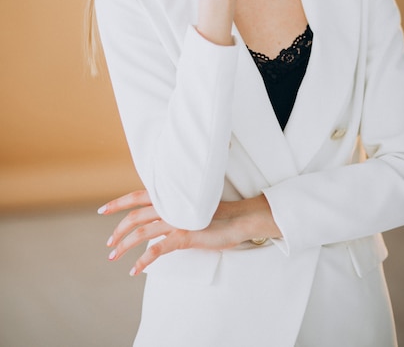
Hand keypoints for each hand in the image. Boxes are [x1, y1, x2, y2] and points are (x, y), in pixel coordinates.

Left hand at [98, 190, 281, 275]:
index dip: (119, 202)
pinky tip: (135, 270)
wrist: (238, 219)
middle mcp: (170, 206)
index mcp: (170, 197)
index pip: (137, 196)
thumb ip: (174, 210)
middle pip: (135, 216)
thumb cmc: (217, 215)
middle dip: (118, 230)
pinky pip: (156, 250)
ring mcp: (175, 221)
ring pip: (141, 233)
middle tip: (109, 243)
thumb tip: (157, 220)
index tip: (103, 210)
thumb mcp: (190, 209)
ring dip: (124, 246)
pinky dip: (142, 261)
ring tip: (114, 256)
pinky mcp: (183, 236)